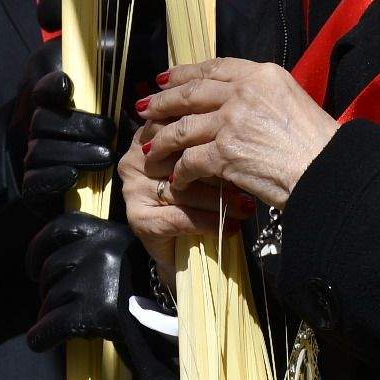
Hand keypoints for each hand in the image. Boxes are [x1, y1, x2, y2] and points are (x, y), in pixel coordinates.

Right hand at [4, 48, 113, 201]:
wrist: (35, 148)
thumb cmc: (78, 108)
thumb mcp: (86, 76)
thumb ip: (100, 59)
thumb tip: (113, 42)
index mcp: (40, 88)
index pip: (41, 85)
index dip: (52, 85)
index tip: (67, 84)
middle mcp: (29, 118)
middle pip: (45, 121)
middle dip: (79, 126)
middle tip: (109, 129)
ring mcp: (26, 150)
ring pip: (43, 151)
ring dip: (76, 153)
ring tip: (107, 155)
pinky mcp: (30, 182)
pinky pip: (36, 180)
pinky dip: (55, 178)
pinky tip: (75, 176)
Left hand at [24, 211, 180, 379]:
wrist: (187, 323)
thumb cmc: (160, 292)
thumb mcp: (133, 256)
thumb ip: (101, 251)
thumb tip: (59, 262)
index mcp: (111, 231)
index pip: (62, 227)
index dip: (39, 247)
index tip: (32, 267)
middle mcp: (102, 249)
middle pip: (52, 266)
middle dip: (46, 287)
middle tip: (49, 302)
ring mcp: (99, 278)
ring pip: (52, 297)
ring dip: (48, 313)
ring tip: (52, 325)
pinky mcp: (98, 310)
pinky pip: (53, 324)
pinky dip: (42, 335)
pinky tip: (40, 342)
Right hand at [119, 130, 242, 282]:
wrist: (180, 251)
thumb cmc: (194, 199)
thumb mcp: (198, 163)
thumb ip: (203, 143)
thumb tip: (236, 133)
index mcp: (145, 139)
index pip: (176, 128)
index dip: (207, 138)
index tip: (237, 147)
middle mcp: (134, 161)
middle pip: (180, 161)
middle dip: (217, 172)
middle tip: (247, 180)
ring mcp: (132, 190)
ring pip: (183, 191)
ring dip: (219, 200)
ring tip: (245, 206)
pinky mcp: (138, 219)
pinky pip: (179, 217)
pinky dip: (208, 223)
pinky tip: (231, 227)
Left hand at [140, 58, 339, 208]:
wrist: (329, 172)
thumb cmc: (319, 144)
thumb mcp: (292, 101)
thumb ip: (261, 96)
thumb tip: (235, 101)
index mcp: (262, 74)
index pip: (214, 68)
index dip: (185, 74)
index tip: (165, 79)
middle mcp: (244, 92)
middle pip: (190, 93)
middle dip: (162, 102)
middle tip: (143, 108)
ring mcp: (232, 121)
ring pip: (182, 127)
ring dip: (162, 140)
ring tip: (148, 148)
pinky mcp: (225, 152)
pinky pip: (190, 160)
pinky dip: (180, 171)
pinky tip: (175, 179)